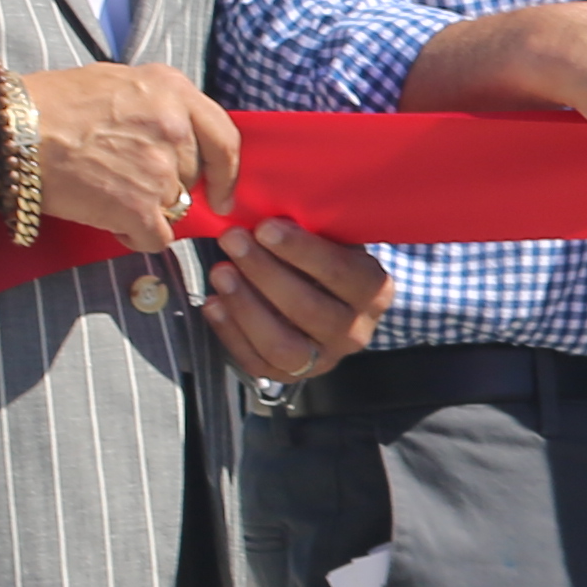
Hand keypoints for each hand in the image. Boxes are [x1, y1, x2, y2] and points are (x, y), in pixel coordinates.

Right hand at [9, 61, 237, 242]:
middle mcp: (176, 127)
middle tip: (123, 181)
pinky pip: (156, 237)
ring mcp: (161, 169)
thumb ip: (157, 105)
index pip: (223, 138)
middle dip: (164, 186)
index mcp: (173, 91)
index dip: (225, 172)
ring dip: (144, 209)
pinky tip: (107, 220)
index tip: (222, 194)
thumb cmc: (49, 104)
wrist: (10, 132)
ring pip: (173, 207)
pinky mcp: (139, 206)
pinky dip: (134, 235)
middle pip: (191, 176)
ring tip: (103, 192)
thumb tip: (178, 135)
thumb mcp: (116, 81)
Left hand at [201, 221, 391, 383]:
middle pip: (308, 309)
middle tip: (233, 240)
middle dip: (264, 272)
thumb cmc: (324, 261)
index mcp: (373, 291)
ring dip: (246, 306)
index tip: (264, 227)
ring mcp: (323, 358)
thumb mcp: (331, 240)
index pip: (339, 273)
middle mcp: (354, 331)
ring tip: (220, 271)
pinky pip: (257, 362)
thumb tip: (263, 211)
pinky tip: (213, 303)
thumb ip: (309, 231)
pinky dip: (230, 332)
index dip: (299, 250)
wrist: (331, 303)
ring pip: (283, 345)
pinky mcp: (290, 376)